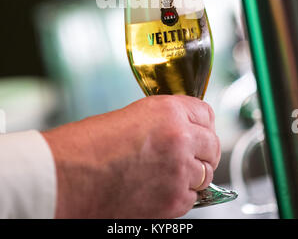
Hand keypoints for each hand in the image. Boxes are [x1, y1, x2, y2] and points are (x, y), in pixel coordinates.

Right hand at [42, 95, 220, 218]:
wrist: (70, 177)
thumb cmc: (90, 145)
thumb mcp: (133, 116)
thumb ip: (165, 120)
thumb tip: (182, 128)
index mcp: (169, 111)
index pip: (207, 113)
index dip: (201, 123)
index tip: (198, 129)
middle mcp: (181, 138)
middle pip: (213, 144)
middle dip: (202, 150)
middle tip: (188, 154)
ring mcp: (180, 171)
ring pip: (206, 174)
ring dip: (193, 173)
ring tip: (168, 172)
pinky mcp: (174, 201)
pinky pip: (192, 197)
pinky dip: (181, 194)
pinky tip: (159, 187)